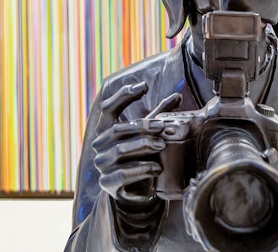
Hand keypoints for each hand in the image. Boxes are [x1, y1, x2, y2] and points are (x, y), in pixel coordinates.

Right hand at [92, 82, 181, 204]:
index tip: (144, 86)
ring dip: (143, 146)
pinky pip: (124, 174)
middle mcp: (99, 145)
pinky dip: (142, 169)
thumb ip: (159, 115)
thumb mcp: (148, 134)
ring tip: (162, 145)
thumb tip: (178, 96)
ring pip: (120, 151)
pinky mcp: (108, 183)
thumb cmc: (139, 155)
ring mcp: (101, 164)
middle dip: (141, 126)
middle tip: (161, 127)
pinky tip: (157, 168)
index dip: (123, 95)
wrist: (131, 191)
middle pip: (118, 130)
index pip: (108, 107)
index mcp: (106, 129)